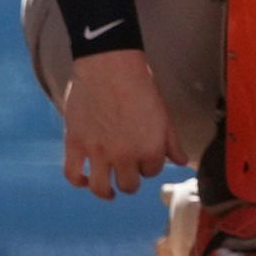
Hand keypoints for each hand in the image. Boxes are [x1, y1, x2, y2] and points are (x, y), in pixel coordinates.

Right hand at [60, 47, 180, 198]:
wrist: (109, 64)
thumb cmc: (140, 84)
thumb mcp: (163, 113)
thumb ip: (171, 141)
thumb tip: (182, 162)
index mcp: (150, 148)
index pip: (152, 172)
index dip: (150, 164)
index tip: (145, 157)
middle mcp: (125, 155)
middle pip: (129, 185)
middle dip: (131, 179)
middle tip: (128, 171)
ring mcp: (98, 152)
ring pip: (101, 188)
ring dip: (107, 191)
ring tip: (109, 190)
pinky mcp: (75, 144)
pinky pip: (73, 175)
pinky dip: (79, 182)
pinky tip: (85, 179)